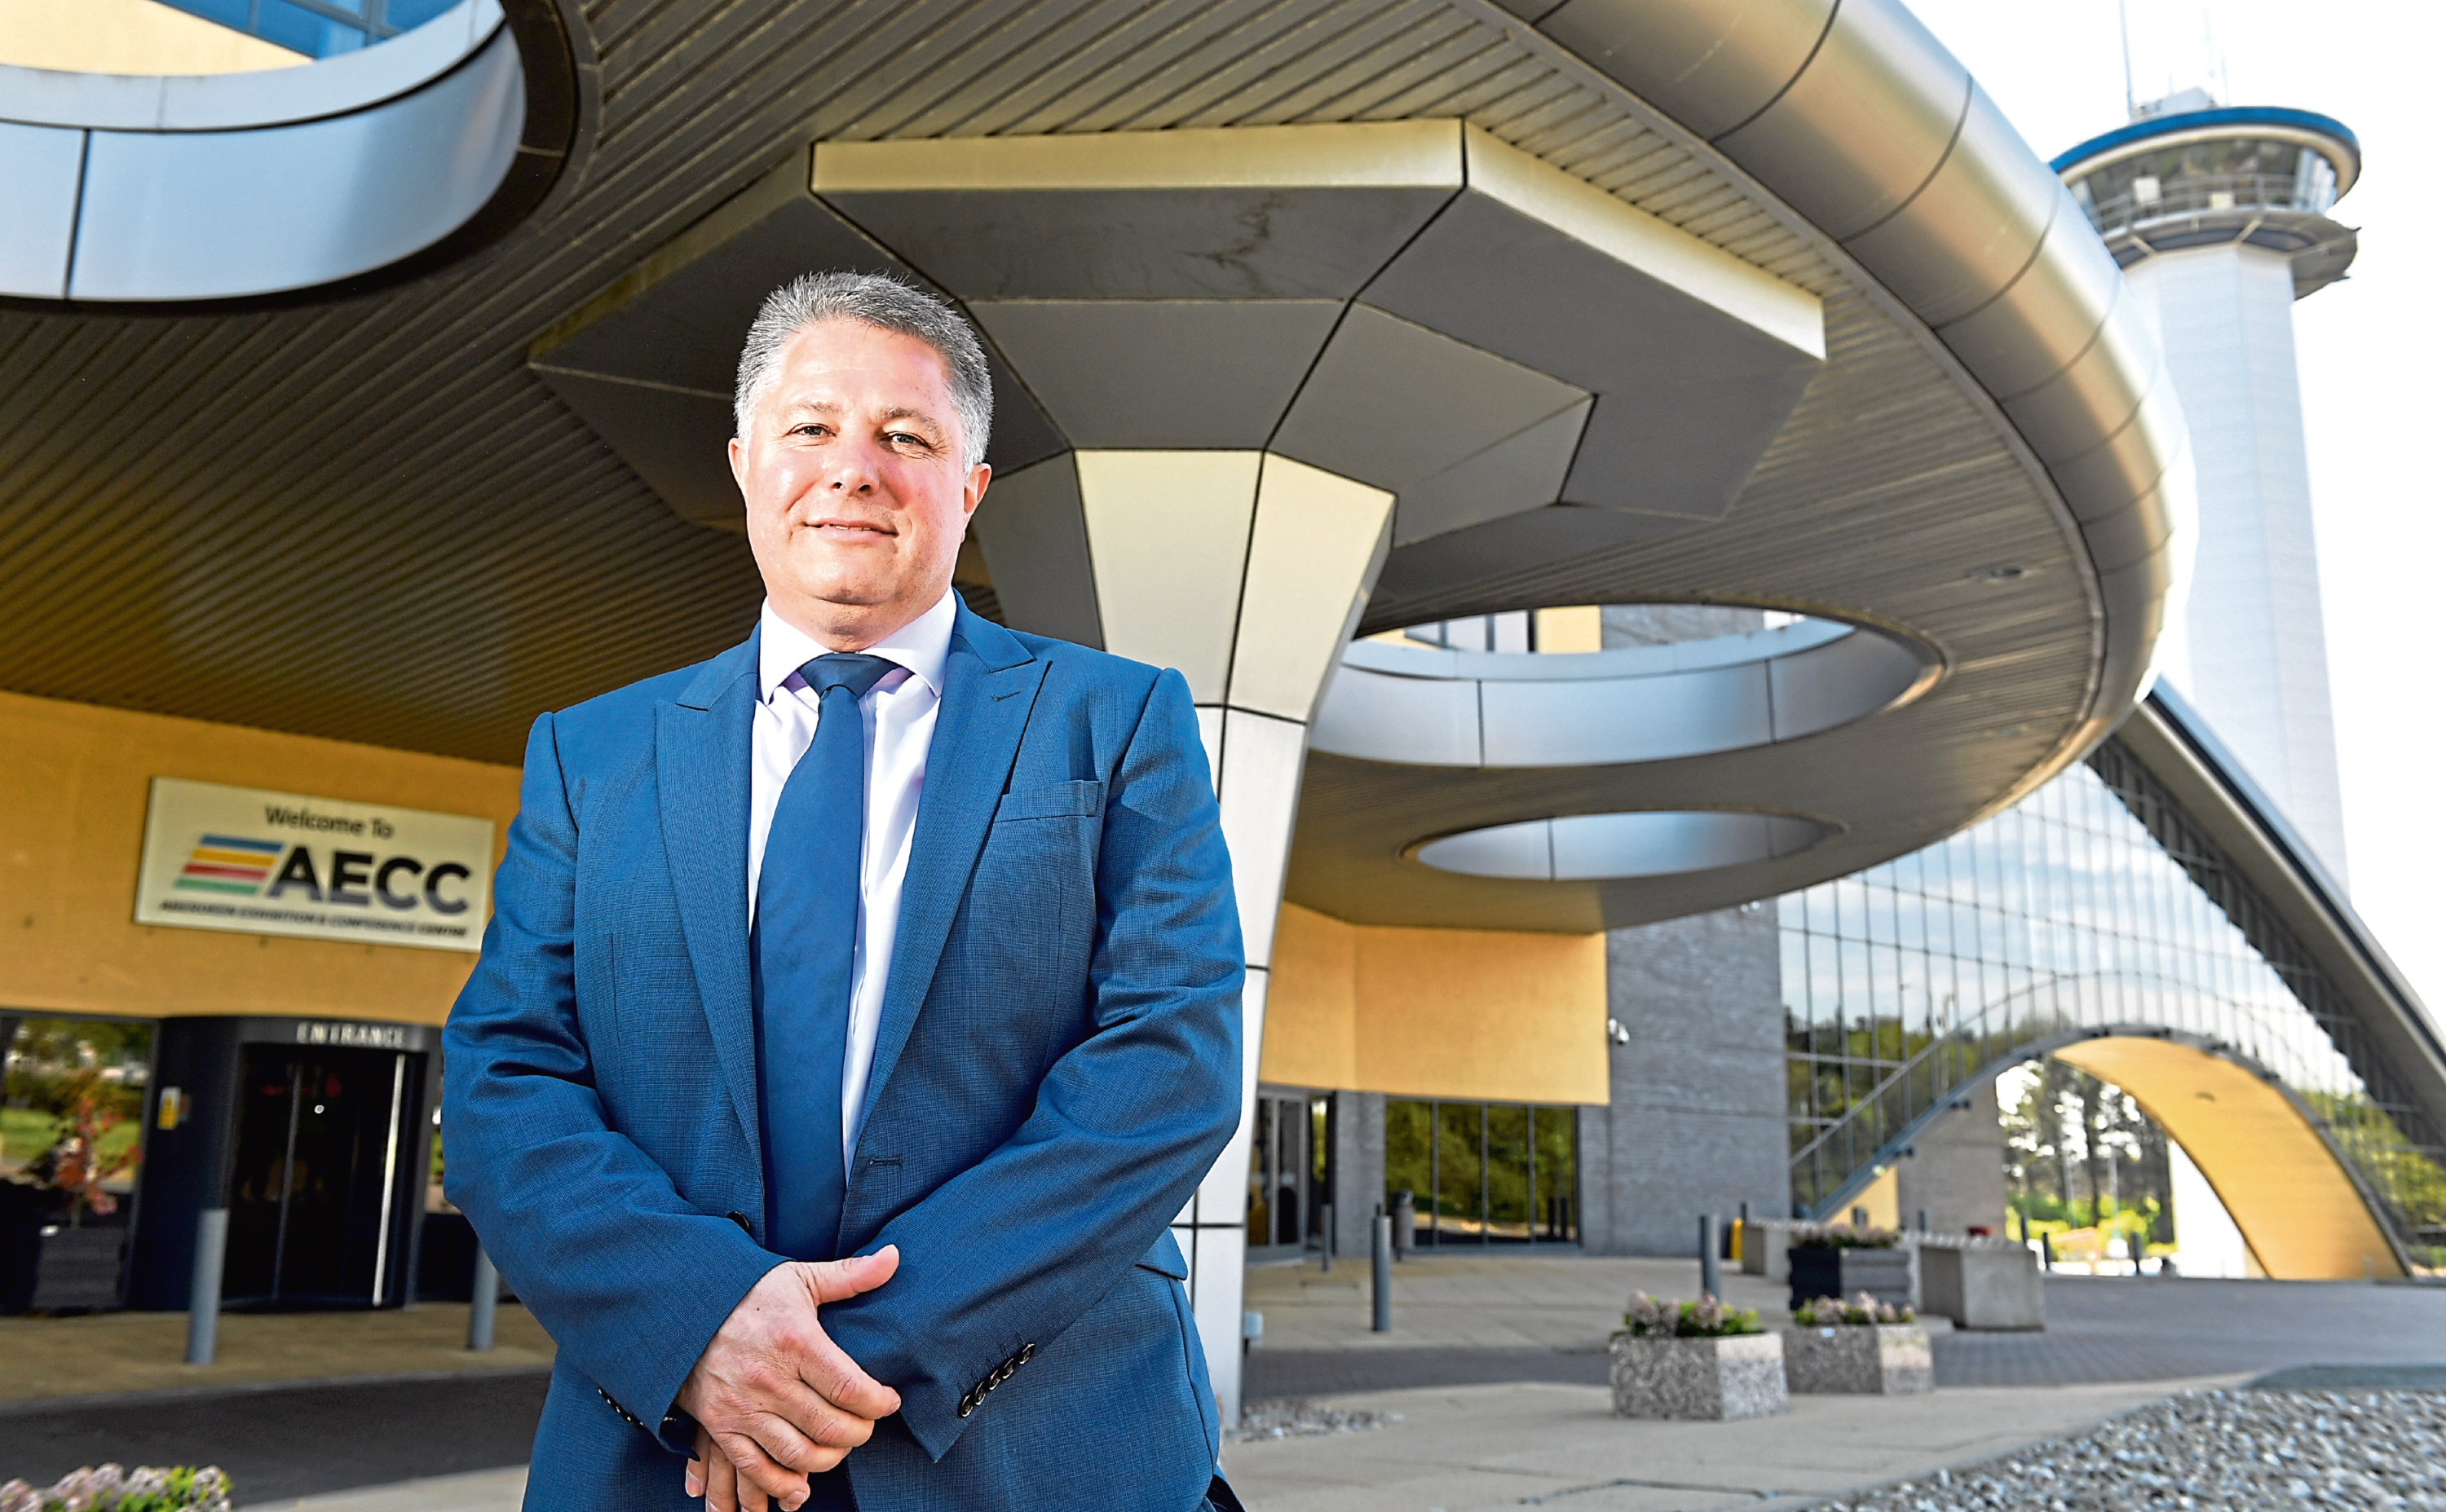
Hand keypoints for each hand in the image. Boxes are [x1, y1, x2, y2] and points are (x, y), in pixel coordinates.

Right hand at [677, 1247, 901, 1510]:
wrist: (679, 1306)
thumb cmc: (746, 1291)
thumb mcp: (798, 1277)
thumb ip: (848, 1275)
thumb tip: (894, 1256)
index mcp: (795, 1340)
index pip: (850, 1387)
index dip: (878, 1403)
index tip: (889, 1401)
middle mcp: (769, 1378)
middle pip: (830, 1426)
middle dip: (860, 1433)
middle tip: (867, 1425)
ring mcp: (742, 1406)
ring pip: (798, 1453)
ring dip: (829, 1459)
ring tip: (840, 1446)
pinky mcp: (720, 1425)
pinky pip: (755, 1468)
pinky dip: (782, 1484)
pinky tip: (802, 1484)